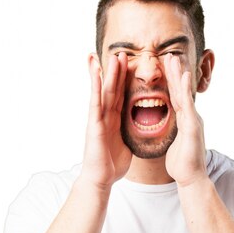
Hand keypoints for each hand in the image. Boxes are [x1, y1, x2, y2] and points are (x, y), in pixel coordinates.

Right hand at [81, 52, 131, 189]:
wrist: (101, 179)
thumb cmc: (112, 165)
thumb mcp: (127, 145)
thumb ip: (130, 134)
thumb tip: (139, 132)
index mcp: (115, 121)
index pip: (122, 96)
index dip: (126, 81)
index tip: (130, 65)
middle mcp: (106, 116)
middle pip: (113, 89)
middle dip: (117, 71)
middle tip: (121, 53)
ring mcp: (98, 118)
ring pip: (104, 90)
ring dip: (107, 72)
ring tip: (110, 55)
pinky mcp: (94, 123)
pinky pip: (96, 101)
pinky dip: (96, 85)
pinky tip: (96, 71)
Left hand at [164, 53, 207, 187]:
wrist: (191, 179)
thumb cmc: (182, 166)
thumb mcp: (174, 145)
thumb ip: (173, 134)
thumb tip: (168, 131)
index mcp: (184, 122)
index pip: (175, 98)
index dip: (170, 83)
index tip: (165, 68)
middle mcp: (190, 118)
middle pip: (180, 91)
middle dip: (174, 73)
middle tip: (169, 55)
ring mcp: (193, 121)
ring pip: (183, 94)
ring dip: (178, 75)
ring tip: (174, 58)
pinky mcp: (193, 127)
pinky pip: (187, 105)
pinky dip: (185, 90)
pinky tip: (183, 76)